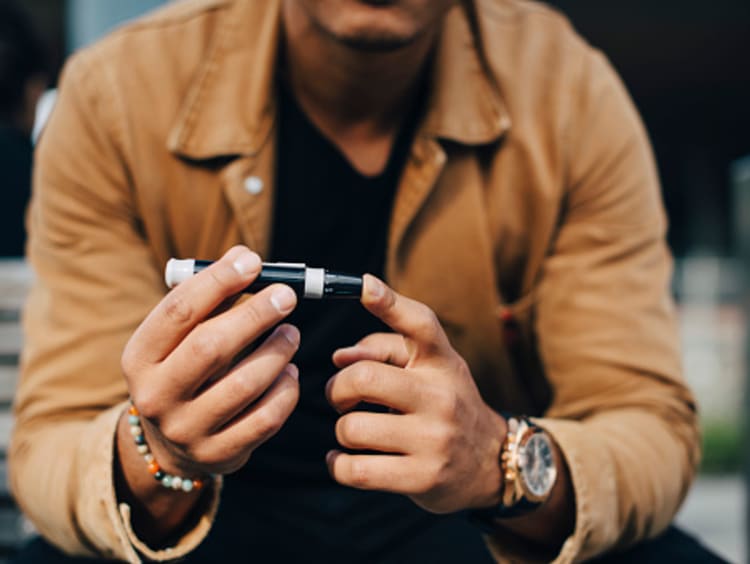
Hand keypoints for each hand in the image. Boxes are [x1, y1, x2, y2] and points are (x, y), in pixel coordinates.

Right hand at [121, 246, 300, 478]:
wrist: (170, 444)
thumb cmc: (185, 371)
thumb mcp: (182, 339)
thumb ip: (211, 298)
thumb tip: (246, 257)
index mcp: (139, 358)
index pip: (178, 311)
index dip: (218, 281)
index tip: (252, 261)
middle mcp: (155, 396)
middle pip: (210, 346)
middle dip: (255, 315)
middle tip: (287, 296)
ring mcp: (186, 431)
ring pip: (244, 384)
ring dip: (278, 351)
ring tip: (291, 334)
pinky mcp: (219, 455)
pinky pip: (266, 418)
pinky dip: (286, 389)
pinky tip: (290, 372)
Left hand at [326, 275, 506, 513]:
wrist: (490, 462)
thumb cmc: (444, 404)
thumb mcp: (428, 369)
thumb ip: (384, 349)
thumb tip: (339, 357)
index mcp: (441, 361)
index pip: (419, 324)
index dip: (389, 302)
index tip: (364, 285)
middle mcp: (441, 395)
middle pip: (364, 377)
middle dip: (338, 389)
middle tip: (342, 398)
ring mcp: (434, 439)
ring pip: (353, 428)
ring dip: (342, 431)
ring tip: (354, 433)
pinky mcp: (423, 478)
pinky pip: (357, 470)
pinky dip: (339, 465)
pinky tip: (344, 460)